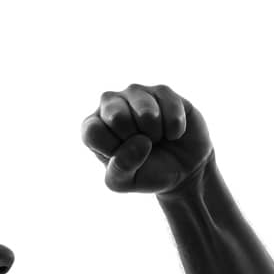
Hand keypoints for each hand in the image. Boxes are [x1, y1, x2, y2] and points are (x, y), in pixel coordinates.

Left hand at [80, 83, 213, 195]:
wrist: (180, 170)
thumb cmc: (146, 173)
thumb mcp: (125, 182)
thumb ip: (121, 168)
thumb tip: (141, 142)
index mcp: (95, 126)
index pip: (92, 131)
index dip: (112, 149)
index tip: (123, 157)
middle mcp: (110, 103)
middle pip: (116, 116)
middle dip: (135, 139)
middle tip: (142, 146)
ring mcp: (137, 94)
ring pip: (146, 111)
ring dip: (156, 134)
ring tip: (157, 138)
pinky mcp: (163, 92)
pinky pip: (170, 108)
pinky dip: (174, 129)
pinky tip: (172, 133)